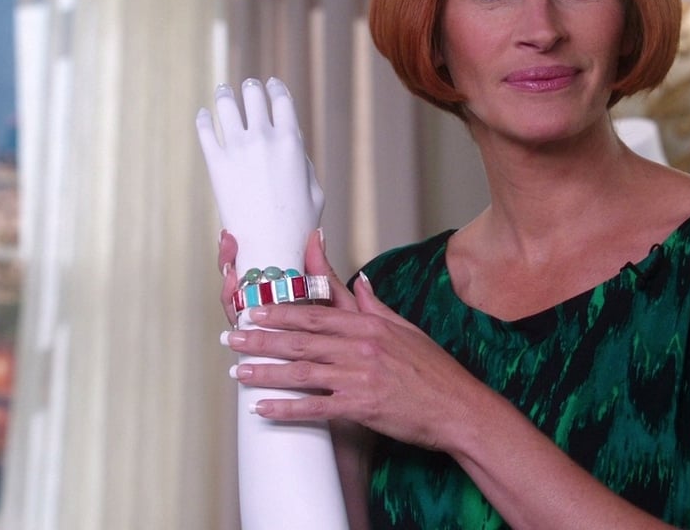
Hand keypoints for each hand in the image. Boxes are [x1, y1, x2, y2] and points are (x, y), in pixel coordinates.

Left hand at [195, 78, 323, 275]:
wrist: (270, 248)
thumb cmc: (299, 224)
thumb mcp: (315, 190)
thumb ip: (304, 162)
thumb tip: (291, 146)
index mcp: (291, 141)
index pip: (281, 99)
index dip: (276, 87)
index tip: (271, 84)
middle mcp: (263, 138)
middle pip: (254, 96)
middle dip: (251, 87)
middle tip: (247, 85)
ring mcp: (237, 149)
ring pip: (227, 106)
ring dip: (225, 95)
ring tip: (223, 92)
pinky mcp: (216, 164)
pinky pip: (204, 131)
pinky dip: (203, 119)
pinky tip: (203, 115)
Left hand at [225, 233, 488, 452]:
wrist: (458, 409)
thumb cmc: (435, 371)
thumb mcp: (407, 329)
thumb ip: (375, 306)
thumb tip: (359, 280)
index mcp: (369, 325)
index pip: (315, 313)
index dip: (280, 311)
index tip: (254, 310)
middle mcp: (360, 347)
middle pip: (300, 340)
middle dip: (261, 338)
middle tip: (230, 338)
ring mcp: (359, 377)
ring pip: (301, 372)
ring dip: (264, 372)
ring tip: (236, 373)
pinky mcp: (361, 407)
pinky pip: (315, 408)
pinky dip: (286, 408)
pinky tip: (262, 409)